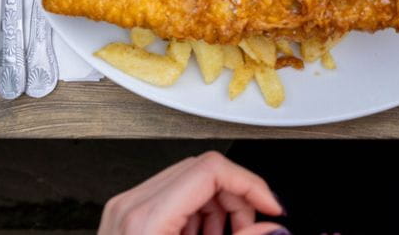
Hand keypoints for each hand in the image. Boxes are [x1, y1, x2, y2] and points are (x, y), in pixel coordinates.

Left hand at [98, 152, 285, 234]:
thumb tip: (273, 230)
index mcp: (147, 217)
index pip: (211, 169)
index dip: (250, 184)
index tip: (270, 206)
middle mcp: (131, 205)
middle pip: (202, 170)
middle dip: (236, 198)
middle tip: (250, 228)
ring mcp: (125, 208)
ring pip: (189, 180)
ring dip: (217, 206)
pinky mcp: (126, 215)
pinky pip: (172, 196)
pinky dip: (196, 213)